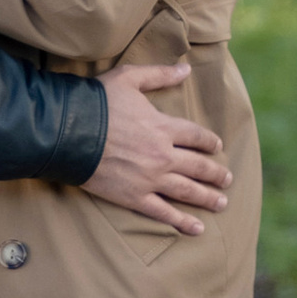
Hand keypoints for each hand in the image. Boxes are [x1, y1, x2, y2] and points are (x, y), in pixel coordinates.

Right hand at [84, 60, 232, 234]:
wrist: (68, 132)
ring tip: (222, 203)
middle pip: (198, 166)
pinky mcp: (134, 197)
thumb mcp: (129, 78)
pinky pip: (163, 212)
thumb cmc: (97, 102)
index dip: (209, 141)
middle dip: (216, 173)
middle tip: (228, 180)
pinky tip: (197, 228)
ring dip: (207, 197)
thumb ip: (159, 74)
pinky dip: (181, 221)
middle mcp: (163, 154)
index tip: (218, 147)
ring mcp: (150, 178)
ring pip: (187, 191)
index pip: (196, 136)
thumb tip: (185, 68)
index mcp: (163, 127)